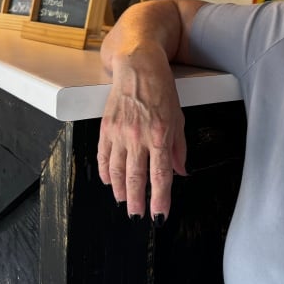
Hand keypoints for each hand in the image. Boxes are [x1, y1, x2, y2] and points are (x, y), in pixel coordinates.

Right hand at [97, 43, 186, 222]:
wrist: (138, 67)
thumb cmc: (161, 89)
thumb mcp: (178, 117)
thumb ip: (178, 148)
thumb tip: (180, 172)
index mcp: (160, 135)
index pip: (160, 175)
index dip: (160, 199)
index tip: (159, 215)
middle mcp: (138, 136)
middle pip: (136, 178)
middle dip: (137, 201)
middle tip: (137, 216)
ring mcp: (119, 133)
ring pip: (117, 171)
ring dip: (120, 190)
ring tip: (124, 202)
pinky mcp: (106, 128)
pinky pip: (102, 157)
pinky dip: (105, 172)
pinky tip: (109, 181)